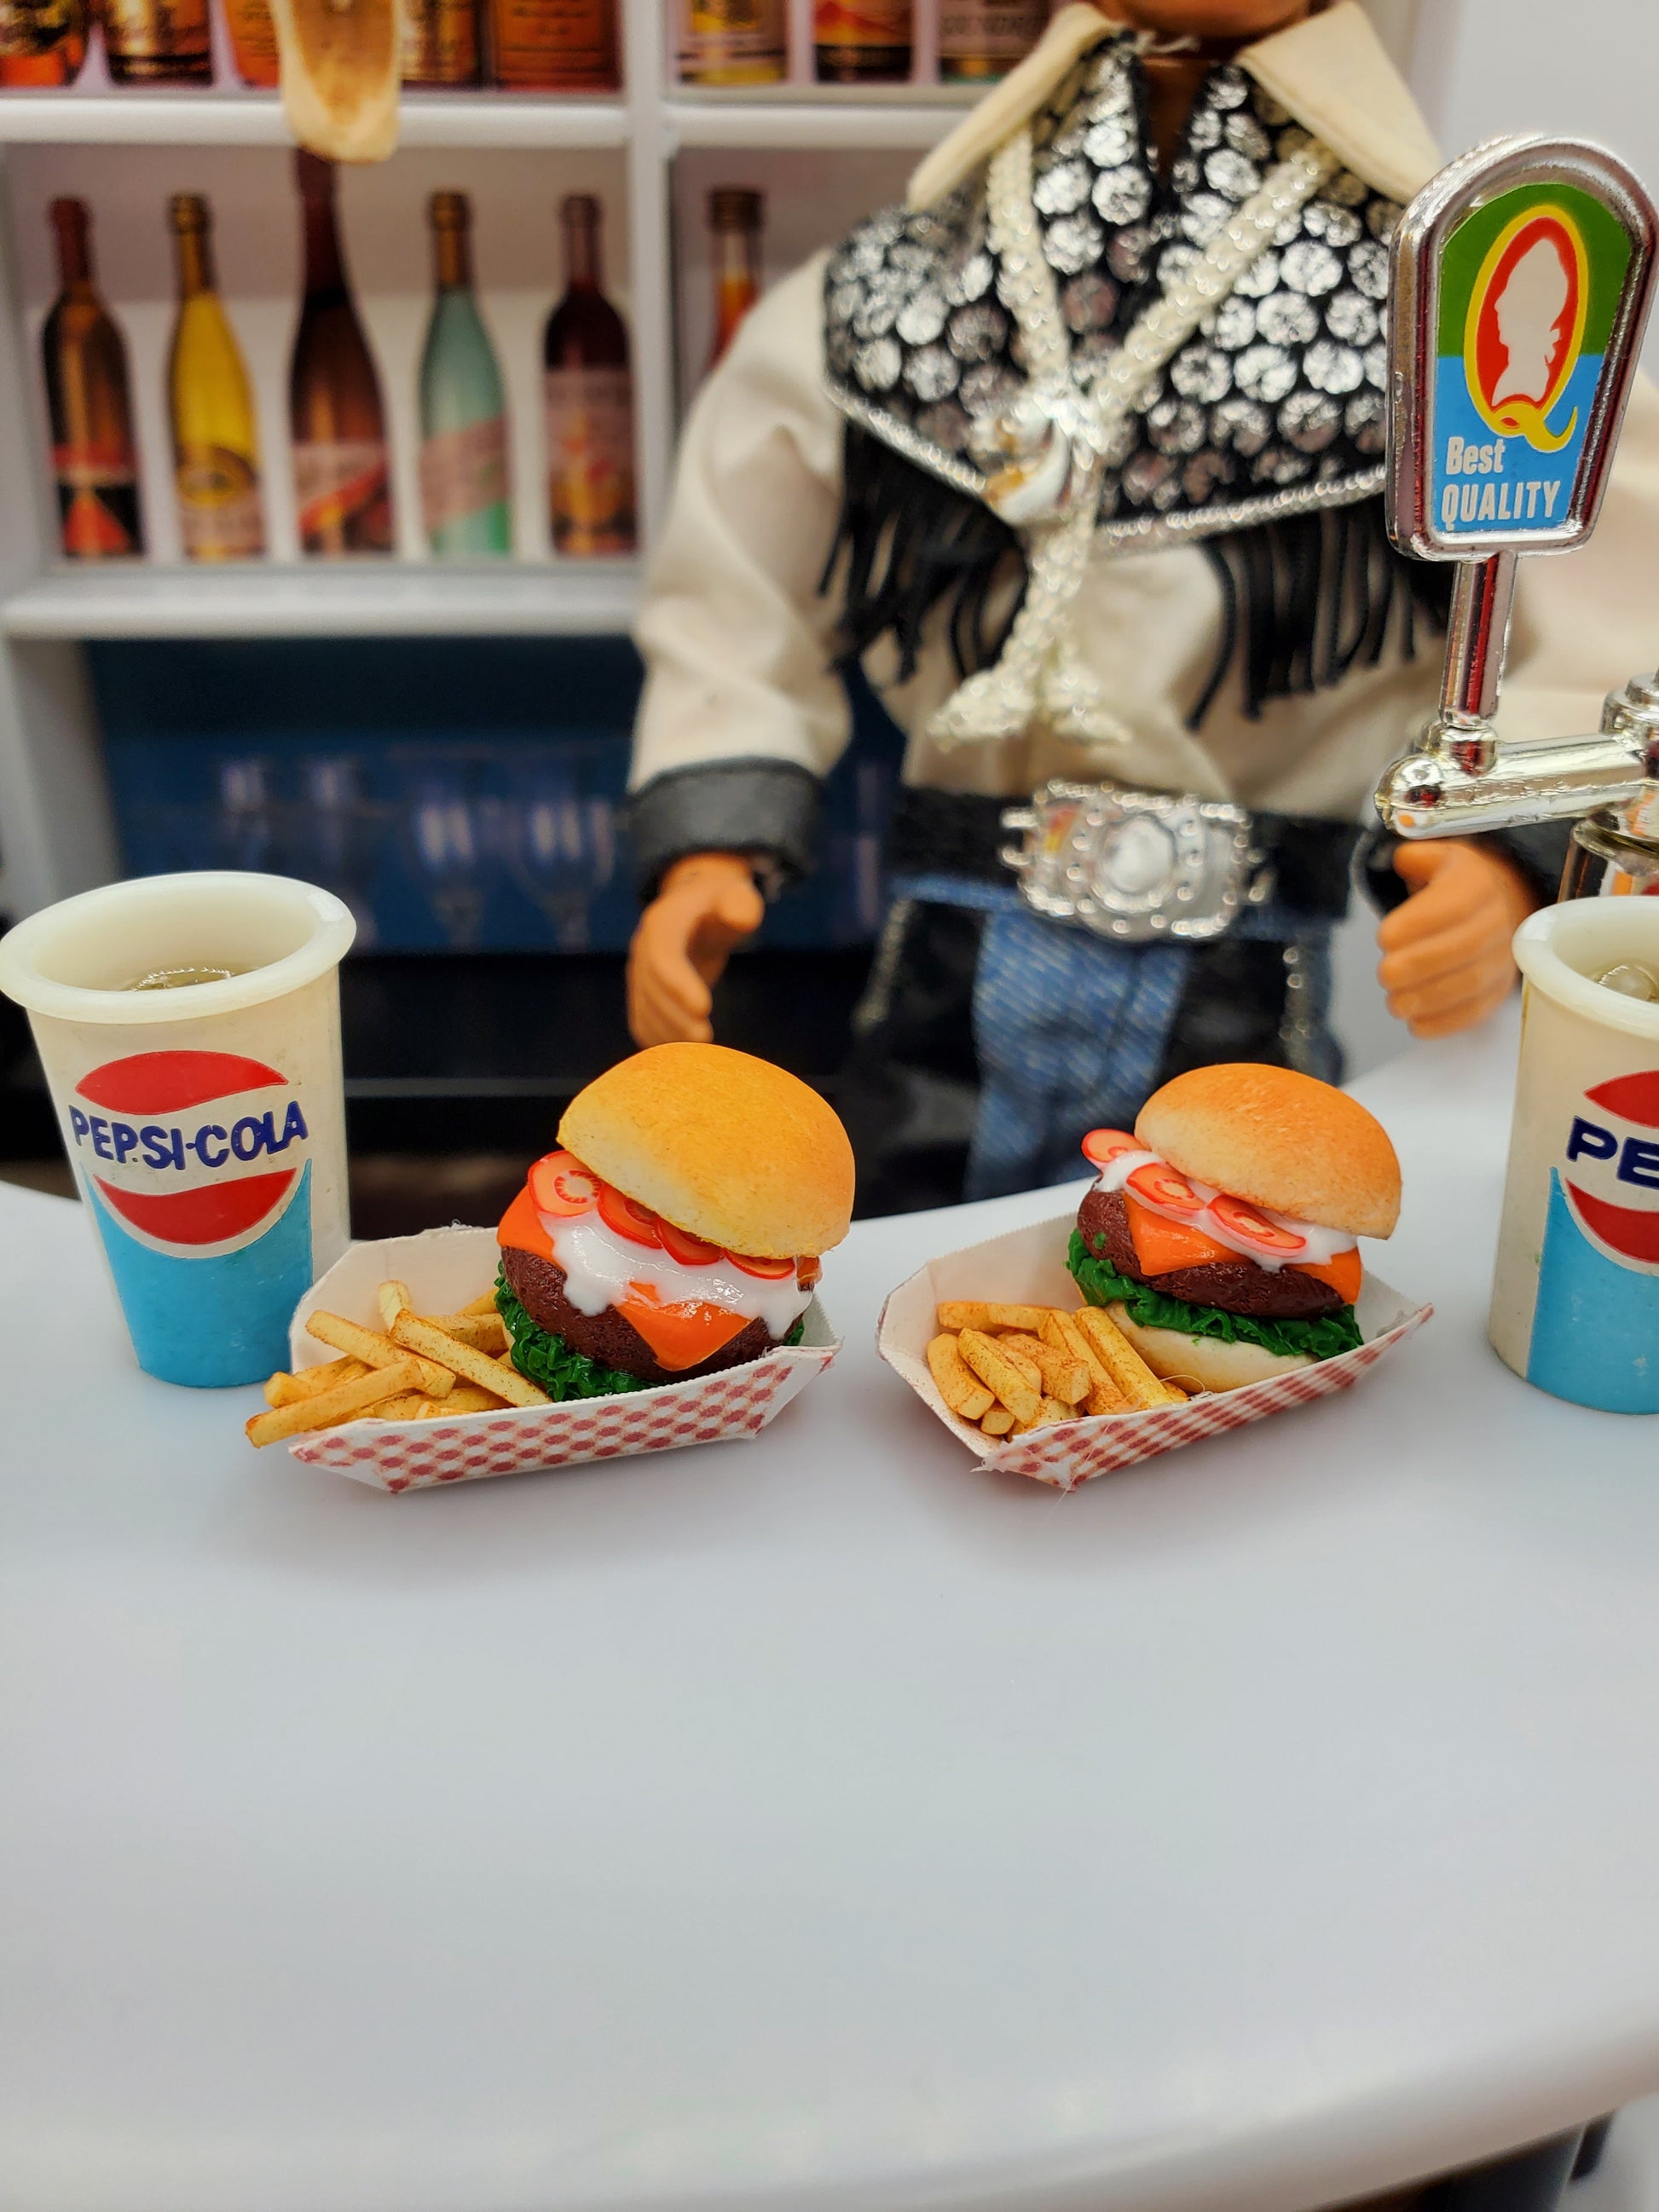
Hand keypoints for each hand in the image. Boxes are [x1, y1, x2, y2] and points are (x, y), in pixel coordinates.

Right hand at [627, 852, 764, 1047]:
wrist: (695, 909)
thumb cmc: (722, 904)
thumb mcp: (735, 894)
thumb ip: (740, 905)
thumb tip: (743, 918)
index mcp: (662, 922)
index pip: (663, 956)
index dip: (678, 984)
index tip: (705, 1008)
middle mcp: (642, 948)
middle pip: (651, 989)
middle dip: (676, 1017)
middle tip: (706, 1039)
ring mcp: (638, 973)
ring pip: (644, 1010)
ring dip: (669, 1034)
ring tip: (700, 1054)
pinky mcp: (641, 994)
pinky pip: (643, 1023)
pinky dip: (659, 1041)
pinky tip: (683, 1056)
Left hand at [1376, 840, 1538, 1038]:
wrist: (1498, 904)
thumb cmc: (1452, 884)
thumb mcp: (1437, 858)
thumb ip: (1416, 857)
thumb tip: (1404, 860)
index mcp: (1479, 884)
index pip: (1453, 905)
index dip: (1417, 925)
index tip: (1383, 938)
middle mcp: (1500, 921)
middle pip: (1463, 948)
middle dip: (1418, 965)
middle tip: (1385, 975)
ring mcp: (1503, 959)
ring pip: (1471, 983)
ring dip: (1428, 998)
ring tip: (1395, 1003)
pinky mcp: (1497, 990)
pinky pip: (1478, 1010)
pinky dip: (1446, 1022)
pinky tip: (1416, 1024)